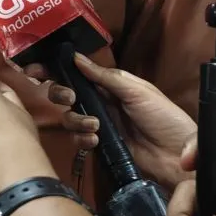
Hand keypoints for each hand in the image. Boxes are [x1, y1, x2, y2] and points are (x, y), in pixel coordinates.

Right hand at [23, 54, 197, 190]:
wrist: (178, 158)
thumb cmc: (165, 118)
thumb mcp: (138, 91)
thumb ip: (106, 77)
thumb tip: (76, 57)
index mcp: (112, 84)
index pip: (79, 72)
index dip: (58, 69)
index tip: (38, 68)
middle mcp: (103, 102)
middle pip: (67, 93)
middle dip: (60, 93)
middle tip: (68, 98)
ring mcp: (100, 125)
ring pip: (70, 117)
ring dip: (76, 119)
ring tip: (94, 126)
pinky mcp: (101, 147)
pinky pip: (79, 140)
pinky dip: (82, 139)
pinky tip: (95, 141)